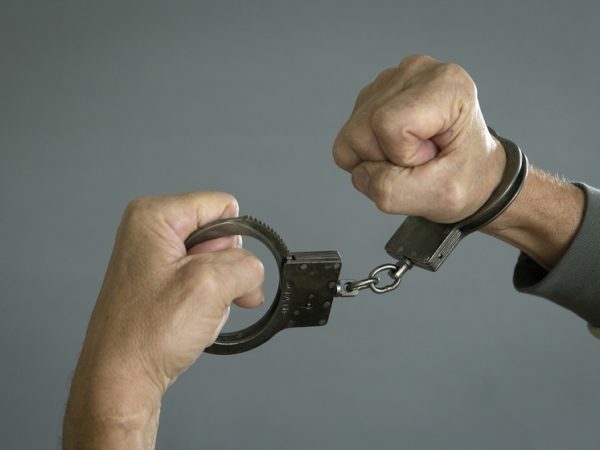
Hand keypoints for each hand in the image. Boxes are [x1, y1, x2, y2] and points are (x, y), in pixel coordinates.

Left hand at [63, 192, 263, 448]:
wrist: (120, 381)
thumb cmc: (145, 336)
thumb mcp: (211, 286)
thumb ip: (245, 265)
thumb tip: (253, 270)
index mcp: (154, 216)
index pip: (223, 206)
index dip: (233, 240)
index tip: (217, 272)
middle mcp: (150, 232)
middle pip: (220, 236)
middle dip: (227, 270)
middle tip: (210, 298)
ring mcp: (154, 259)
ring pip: (215, 263)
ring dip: (219, 291)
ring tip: (195, 314)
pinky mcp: (159, 283)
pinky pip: (203, 282)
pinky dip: (209, 302)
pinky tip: (192, 320)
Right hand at [333, 54, 505, 222]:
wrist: (470, 171)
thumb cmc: (467, 177)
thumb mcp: (440, 196)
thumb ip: (392, 189)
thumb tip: (359, 172)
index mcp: (446, 85)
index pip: (388, 125)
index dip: (403, 156)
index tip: (432, 157)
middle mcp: (417, 72)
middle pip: (363, 130)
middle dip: (384, 159)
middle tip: (421, 159)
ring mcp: (392, 79)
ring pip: (352, 134)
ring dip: (376, 157)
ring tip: (411, 153)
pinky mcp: (375, 94)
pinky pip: (349, 136)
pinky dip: (369, 152)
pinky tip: (398, 147)